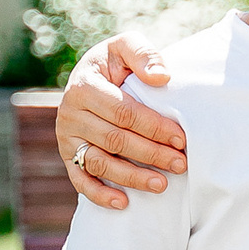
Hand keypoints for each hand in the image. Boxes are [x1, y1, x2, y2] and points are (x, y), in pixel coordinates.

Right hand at [59, 35, 184, 209]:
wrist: (92, 75)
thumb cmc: (115, 63)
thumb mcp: (125, 46)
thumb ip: (143, 55)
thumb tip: (162, 78)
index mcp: (85, 86)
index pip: (124, 112)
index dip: (154, 127)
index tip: (181, 138)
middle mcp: (70, 113)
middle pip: (115, 140)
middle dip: (150, 154)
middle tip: (180, 164)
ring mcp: (67, 137)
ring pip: (99, 163)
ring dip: (131, 177)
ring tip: (162, 185)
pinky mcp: (67, 155)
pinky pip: (80, 180)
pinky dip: (99, 194)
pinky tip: (123, 203)